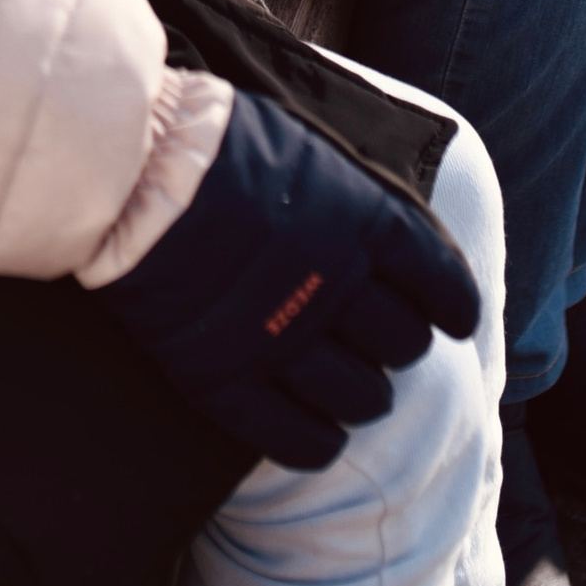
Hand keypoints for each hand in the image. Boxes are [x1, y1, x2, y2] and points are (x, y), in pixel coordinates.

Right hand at [88, 92, 478, 468]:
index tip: (453, 318)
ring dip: (365, 395)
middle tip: (375, 339)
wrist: (130, 167)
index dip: (455, 306)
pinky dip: (319, 442)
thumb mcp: (308, 150)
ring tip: (348, 387)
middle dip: (397, 344)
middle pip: (405, 345)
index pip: (443, 282)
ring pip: (365, 399)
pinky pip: (301, 441)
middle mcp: (340, 286)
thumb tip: (389, 232)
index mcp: (366, 222)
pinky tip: (318, 434)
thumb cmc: (216, 143)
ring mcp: (285, 340)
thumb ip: (355, 198)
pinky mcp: (231, 381)